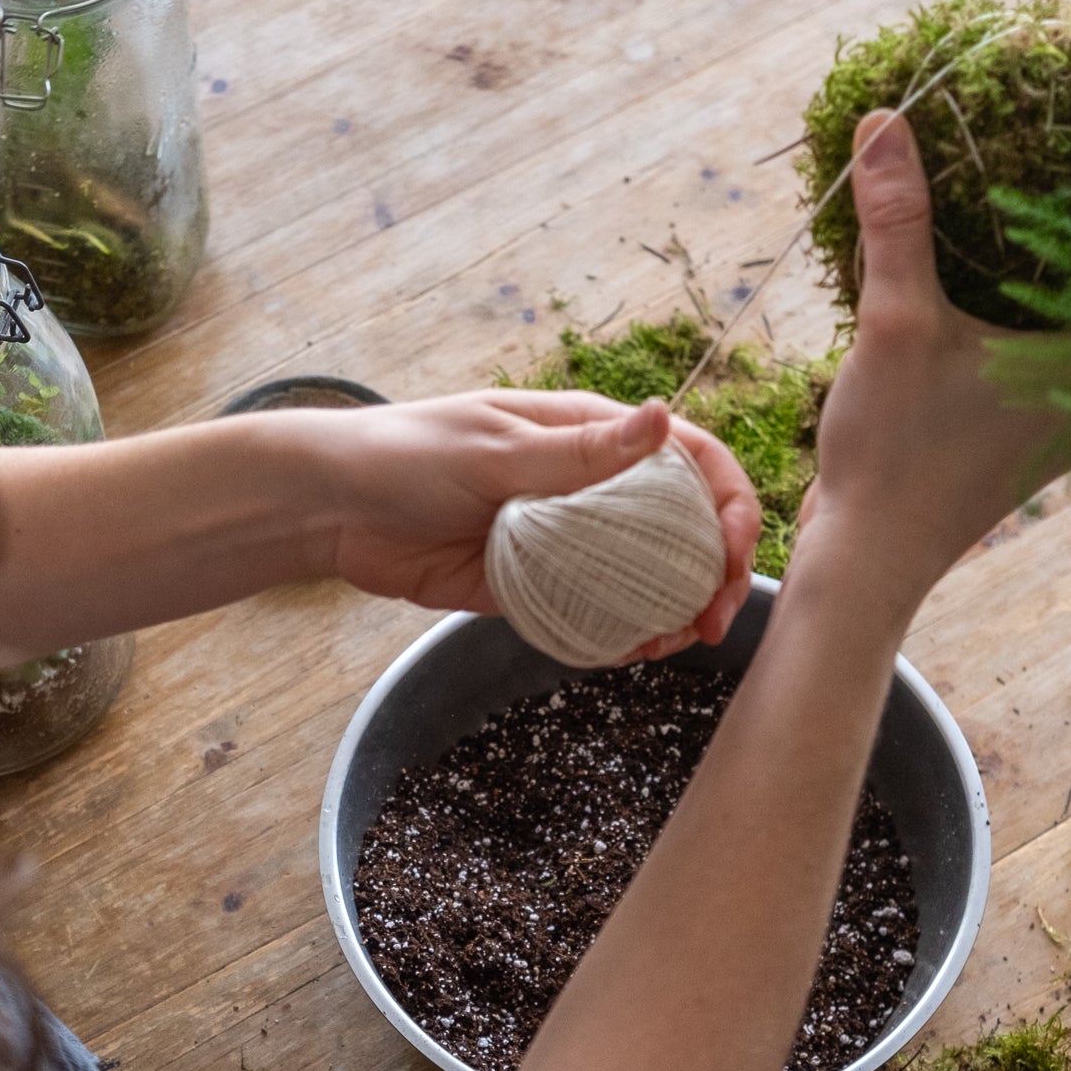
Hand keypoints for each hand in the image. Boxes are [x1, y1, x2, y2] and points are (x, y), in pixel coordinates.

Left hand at [319, 390, 761, 658]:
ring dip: (674, 608)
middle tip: (713, 618)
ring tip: (675, 643)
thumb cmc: (407, 455)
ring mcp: (566, 539)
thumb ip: (579, 451)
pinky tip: (636, 652)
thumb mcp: (494, 449)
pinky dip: (624, 633)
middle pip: (683, 525)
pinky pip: (596, 612)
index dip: (728, 502)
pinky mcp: (537, 586)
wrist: (334, 510)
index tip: (736, 550)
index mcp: (590, 435)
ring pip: (646, 575)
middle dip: (714, 570)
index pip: (690, 460)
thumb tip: (662, 418)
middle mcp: (589, 486)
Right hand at [796, 108, 1070, 604]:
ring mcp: (1037, 441)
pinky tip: (955, 318)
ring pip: (1056, 353)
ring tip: (997, 246)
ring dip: (1031, 305)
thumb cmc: (897, 454)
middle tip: (1045, 200)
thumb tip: (886, 123)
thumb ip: (898, 222)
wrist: (863, 564)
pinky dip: (999, 344)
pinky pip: (1017, 384)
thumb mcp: (894, 323)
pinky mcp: (995, 460)